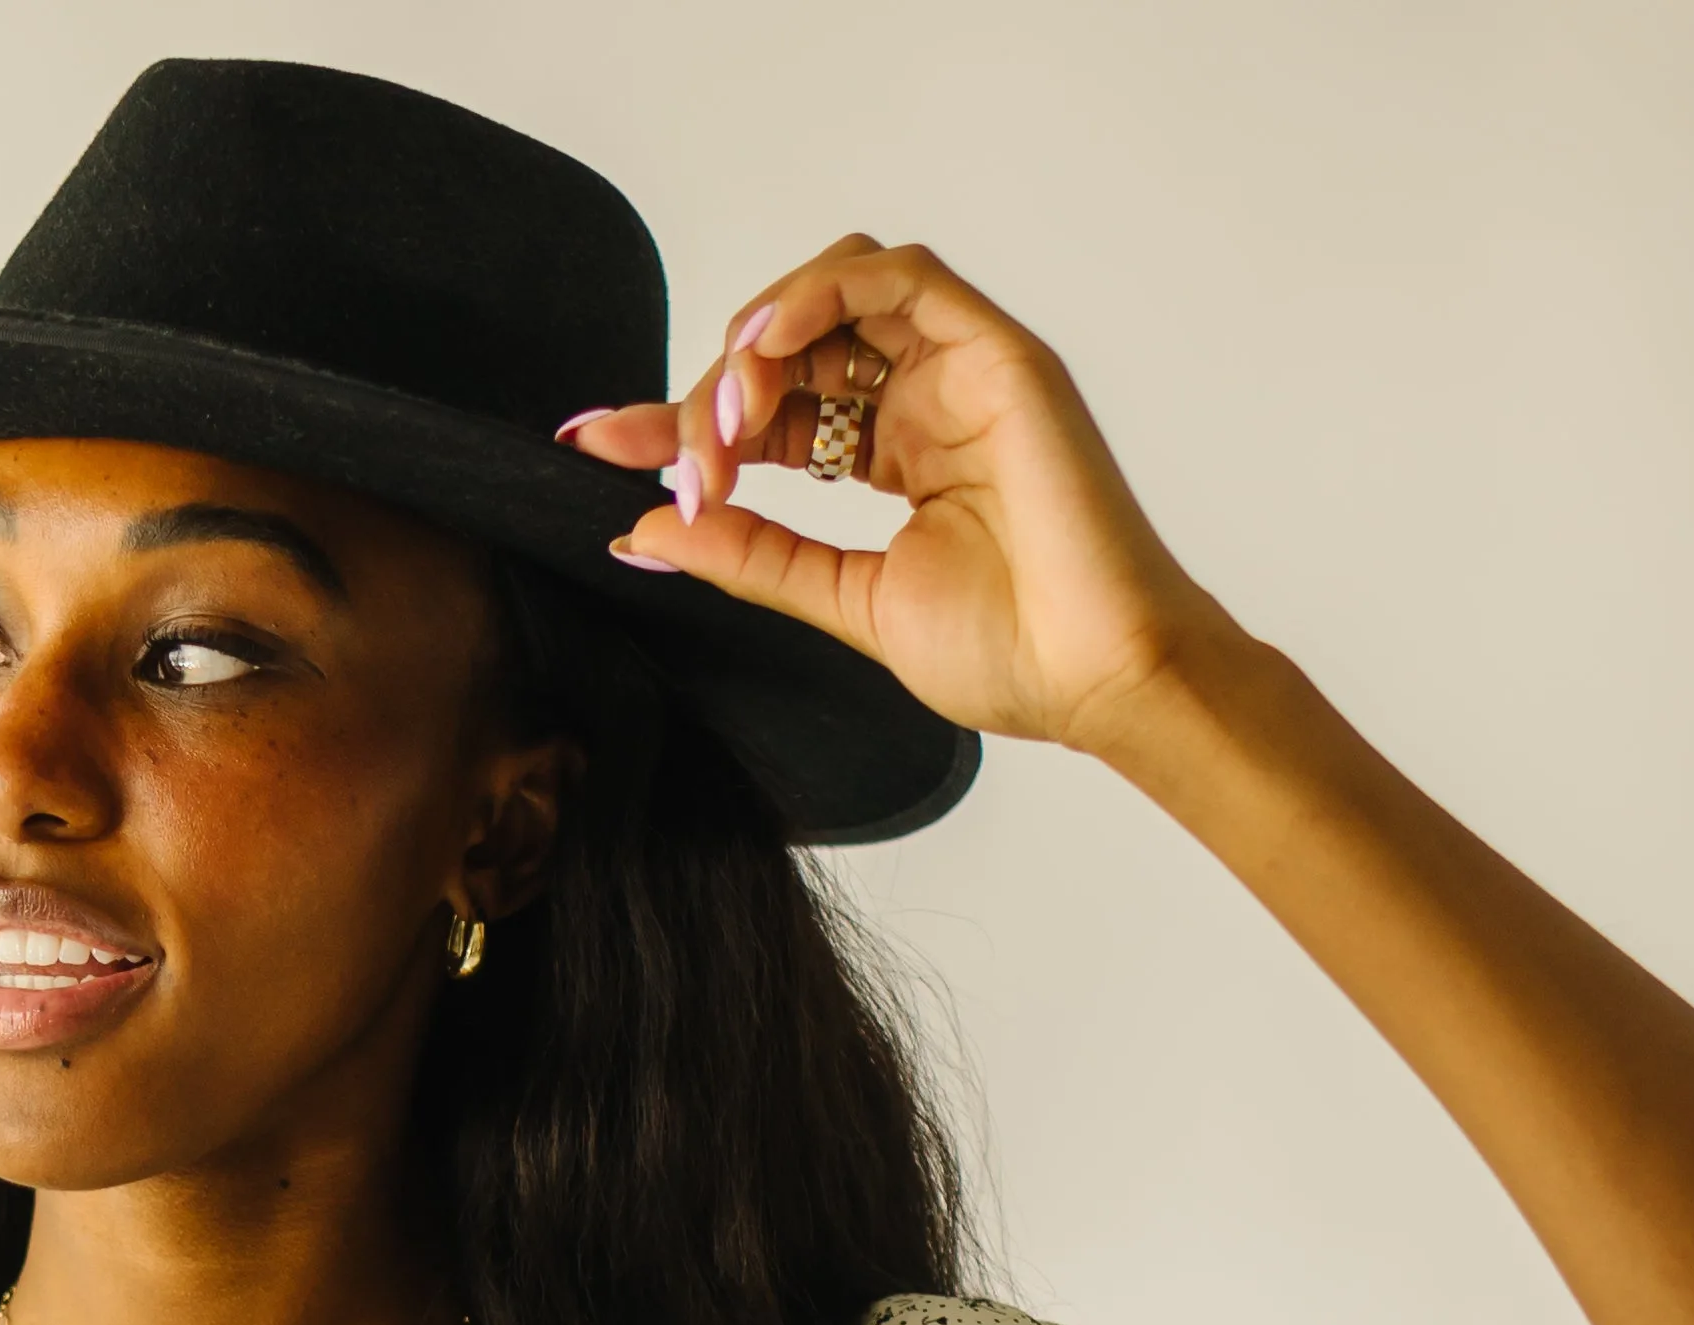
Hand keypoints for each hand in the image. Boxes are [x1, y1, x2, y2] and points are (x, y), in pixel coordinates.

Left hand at [560, 235, 1225, 756]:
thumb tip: (644, 531)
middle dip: (709, 392)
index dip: (681, 421)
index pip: (772, 408)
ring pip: (835, 291)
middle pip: (791, 345)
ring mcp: (961, 370)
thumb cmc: (1008, 652)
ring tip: (721, 418)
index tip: (599, 450)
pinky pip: (896, 276)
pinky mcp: (996, 352)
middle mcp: (924, 400)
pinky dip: (818, 293)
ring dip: (757, 340)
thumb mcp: (842, 601)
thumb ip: (753, 556)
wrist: (1094, 680)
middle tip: (673, 461)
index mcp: (895, 455)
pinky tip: (763, 351)